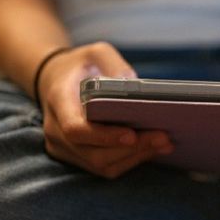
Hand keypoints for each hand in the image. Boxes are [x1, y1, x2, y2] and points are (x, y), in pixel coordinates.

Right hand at [37, 42, 173, 177]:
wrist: (56, 80)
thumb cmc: (81, 65)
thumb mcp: (96, 52)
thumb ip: (113, 63)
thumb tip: (134, 83)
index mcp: (58, 101)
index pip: (75, 129)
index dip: (104, 136)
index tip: (132, 134)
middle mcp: (55, 129)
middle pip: (93, 152)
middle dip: (131, 149)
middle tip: (163, 138)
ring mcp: (63, 147)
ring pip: (100, 164)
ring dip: (135, 157)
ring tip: (164, 143)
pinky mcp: (75, 157)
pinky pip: (103, 167)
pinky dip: (130, 160)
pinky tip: (152, 149)